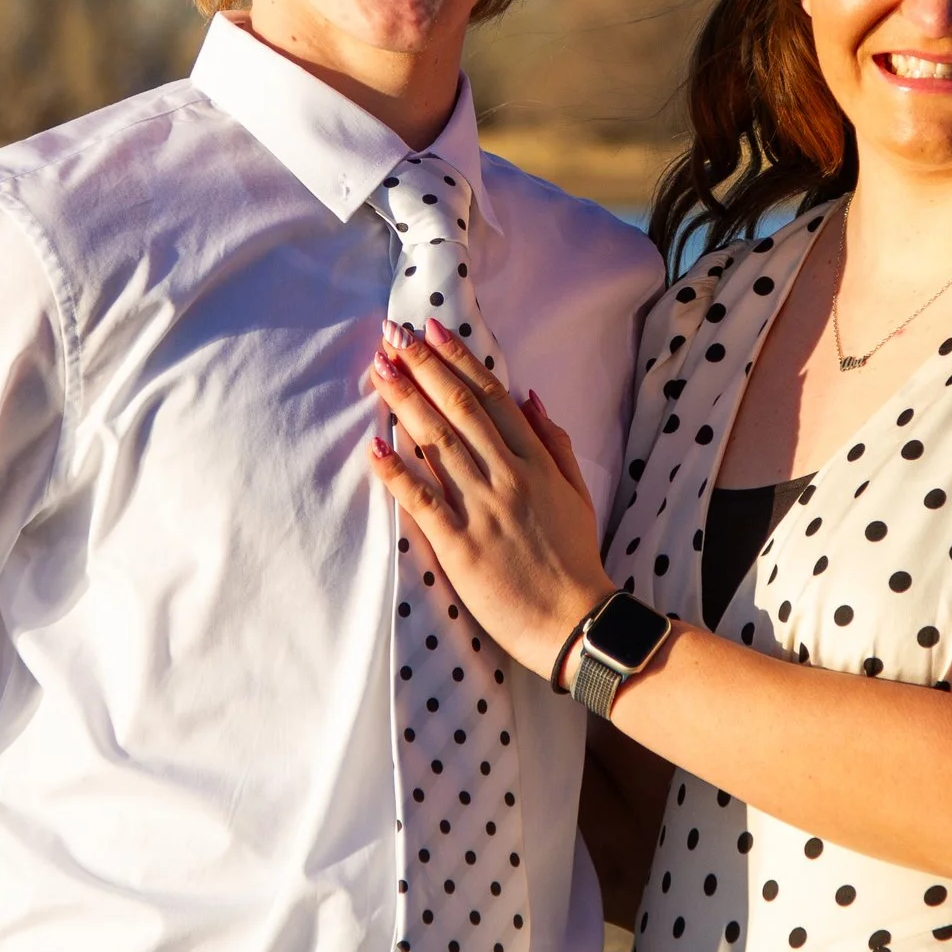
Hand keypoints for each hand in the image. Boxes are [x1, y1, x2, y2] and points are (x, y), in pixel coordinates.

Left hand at [366, 318, 616, 682]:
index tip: (433, 331)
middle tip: (392, 334)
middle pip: (458, 409)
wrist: (575, 620)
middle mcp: (507, 477)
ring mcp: (483, 509)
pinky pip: (423, 501)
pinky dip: (397, 472)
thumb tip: (530, 396)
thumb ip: (555, 442)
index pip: (492, 397)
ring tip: (379, 370)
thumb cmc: (575, 558)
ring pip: (437, 443)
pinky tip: (374, 446)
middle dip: (423, 367)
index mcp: (535, 462)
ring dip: (405, 402)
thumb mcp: (577, 492)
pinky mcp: (461, 545)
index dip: (459, 361)